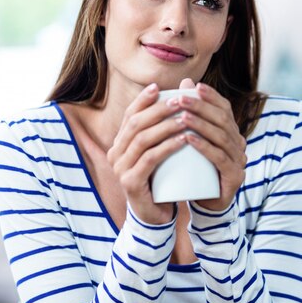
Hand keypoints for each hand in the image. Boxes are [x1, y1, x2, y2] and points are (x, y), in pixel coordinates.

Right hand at [106, 83, 187, 224]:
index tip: (160, 87)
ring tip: (186, 117)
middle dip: (159, 109)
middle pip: (136, 123)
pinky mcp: (130, 183)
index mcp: (120, 143)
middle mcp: (115, 153)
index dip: (143, 100)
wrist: (156, 215)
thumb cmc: (161, 178)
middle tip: (180, 100)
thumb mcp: (161, 151)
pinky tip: (184, 139)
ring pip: (143, 139)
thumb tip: (179, 97)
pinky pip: (150, 159)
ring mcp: (120, 169)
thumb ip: (164, 129)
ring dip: (166, 126)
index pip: (129, 115)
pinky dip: (168, 146)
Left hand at [177, 79, 246, 210]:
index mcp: (231, 133)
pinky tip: (188, 138)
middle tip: (180, 99)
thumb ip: (191, 113)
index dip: (211, 96)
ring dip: (200, 124)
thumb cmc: (196, 168)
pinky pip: (219, 158)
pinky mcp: (234, 177)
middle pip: (222, 120)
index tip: (194, 86)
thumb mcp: (192, 138)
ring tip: (181, 116)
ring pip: (221, 137)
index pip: (224, 109)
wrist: (205, 202)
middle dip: (201, 107)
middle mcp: (239, 144)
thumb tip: (184, 81)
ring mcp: (239, 160)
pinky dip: (203, 146)